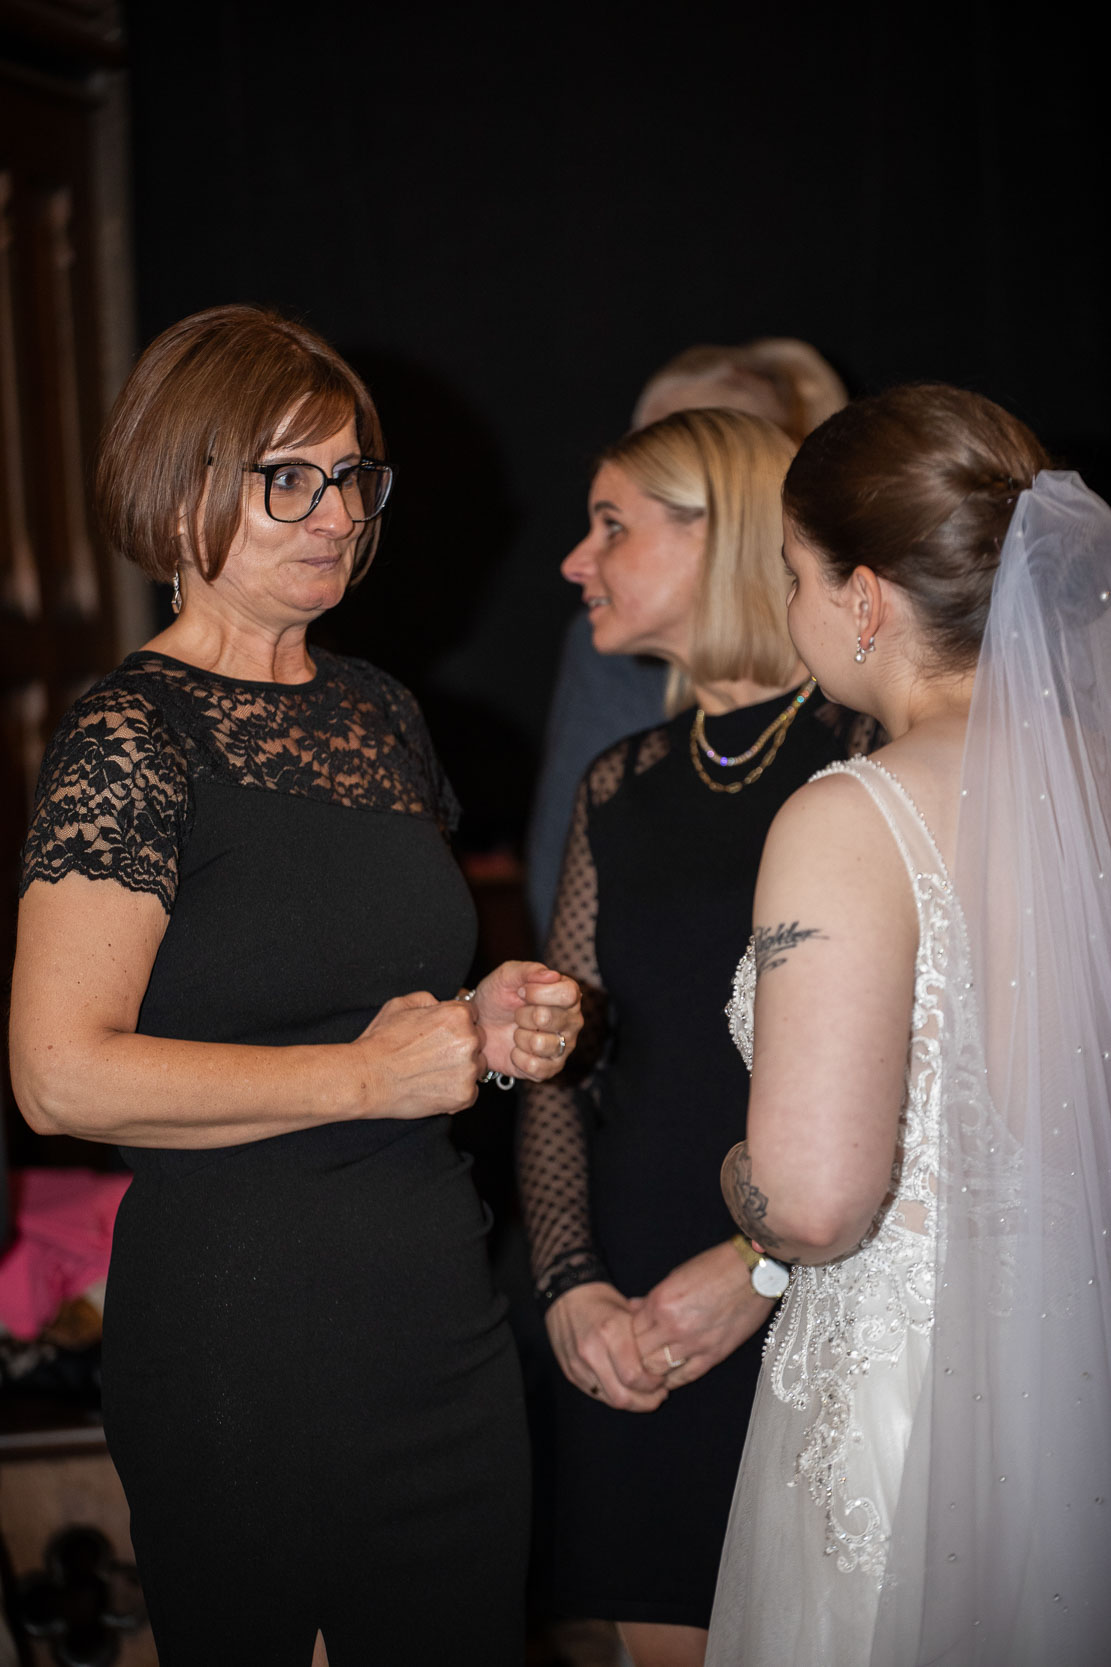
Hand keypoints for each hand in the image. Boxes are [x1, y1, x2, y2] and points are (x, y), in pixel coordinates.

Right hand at [355, 991, 485, 1117]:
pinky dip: (457, 1091)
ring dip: (462, 1069)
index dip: (456, 1024)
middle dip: (462, 1046)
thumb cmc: (381, 1042)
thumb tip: (442, 1003)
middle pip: (478, 1041)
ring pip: (477, 1067)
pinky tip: (434, 1087)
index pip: (472, 1015)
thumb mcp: (400, 1005)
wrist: (367, 1078)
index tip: (442, 1034)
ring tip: (432, 1072)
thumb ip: (429, 1000)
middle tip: (435, 1054)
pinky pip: (471, 1092)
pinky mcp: (464, 1096)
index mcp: (457, 1015)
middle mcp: (469, 1040)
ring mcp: (468, 1070)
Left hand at [472, 961, 582, 1080]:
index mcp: (568, 995)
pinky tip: (516, 1050)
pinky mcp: (551, 1069)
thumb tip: (552, 975)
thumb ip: (528, 970)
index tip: (520, 992)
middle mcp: (572, 1021)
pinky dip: (518, 1058)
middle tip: (517, 1014)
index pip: (567, 994)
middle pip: (547, 1018)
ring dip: (519, 1037)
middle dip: (521, 1015)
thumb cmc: (497, 998)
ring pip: (539, 1044)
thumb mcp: (506, 976)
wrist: (480, 1026)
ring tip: (516, 1032)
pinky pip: (535, 1067)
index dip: (538, 993)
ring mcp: (563, 1047)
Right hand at [545, 1282, 668, 1411]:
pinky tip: (624, 1388)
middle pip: (622, 1396)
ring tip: (644, 1394)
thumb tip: (670, 1360)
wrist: (566, 1296)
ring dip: (631, 1402)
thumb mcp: (629, 1310)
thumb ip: (646, 1338)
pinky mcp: (571, 1373)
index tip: (663, 1380)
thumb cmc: (603, 1301)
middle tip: (658, 1394)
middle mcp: (592, 1351)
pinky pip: (596, 1394)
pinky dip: (613, 1395)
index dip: (653, 1385)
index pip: (634, 1376)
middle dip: (645, 1402)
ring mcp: (578, 1365)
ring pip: (609, 1400)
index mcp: (611, 1332)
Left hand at [631, 1242, 774, 1388]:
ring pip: (657, 1370)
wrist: (753, 1272)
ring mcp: (694, 1343)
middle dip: (636, 1355)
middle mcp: (673, 1326)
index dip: (627, 1336)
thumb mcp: (675, 1276)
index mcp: (661, 1302)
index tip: (630, 1337)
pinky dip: (674, 1378)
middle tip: (638, 1355)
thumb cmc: (714, 1267)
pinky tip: (670, 1375)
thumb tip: (632, 1309)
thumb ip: (652, 1299)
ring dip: (653, 1369)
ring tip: (653, 1367)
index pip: (630, 1331)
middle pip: (639, 1354)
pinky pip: (685, 1376)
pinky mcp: (713, 1355)